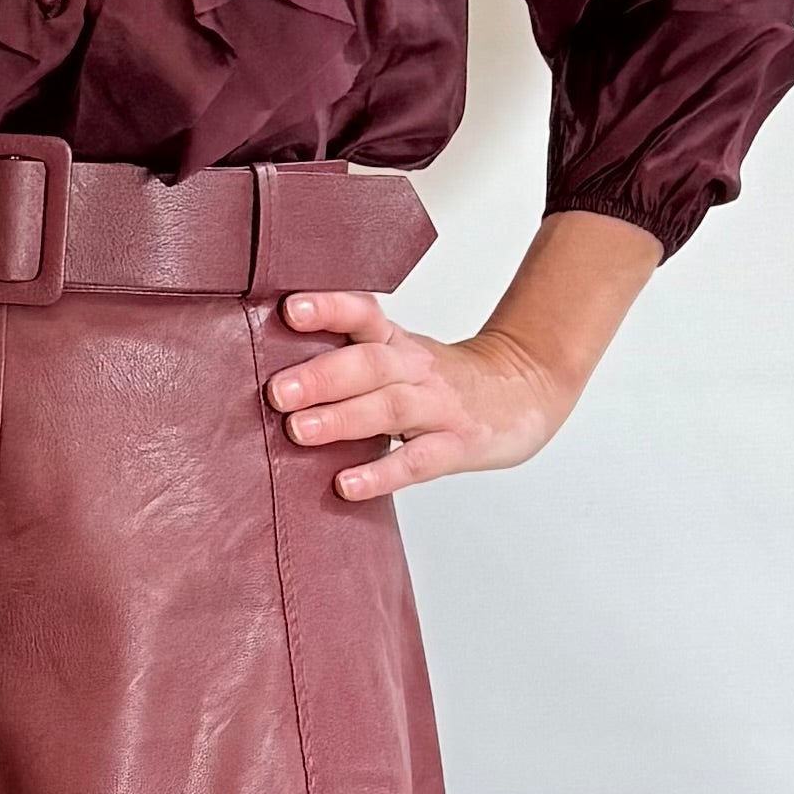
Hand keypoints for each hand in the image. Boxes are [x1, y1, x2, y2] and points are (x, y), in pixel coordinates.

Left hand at [264, 286, 576, 497]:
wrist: (526, 391)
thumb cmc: (444, 380)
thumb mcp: (401, 356)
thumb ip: (348, 358)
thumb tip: (266, 367)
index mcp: (398, 343)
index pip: (365, 314)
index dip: (330, 309)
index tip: (290, 310)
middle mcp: (417, 369)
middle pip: (370, 363)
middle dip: (321, 375)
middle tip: (277, 391)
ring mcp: (439, 407)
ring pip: (390, 407)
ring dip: (342, 418)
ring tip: (298, 431)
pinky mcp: (458, 445)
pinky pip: (418, 461)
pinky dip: (381, 474)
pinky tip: (347, 485)